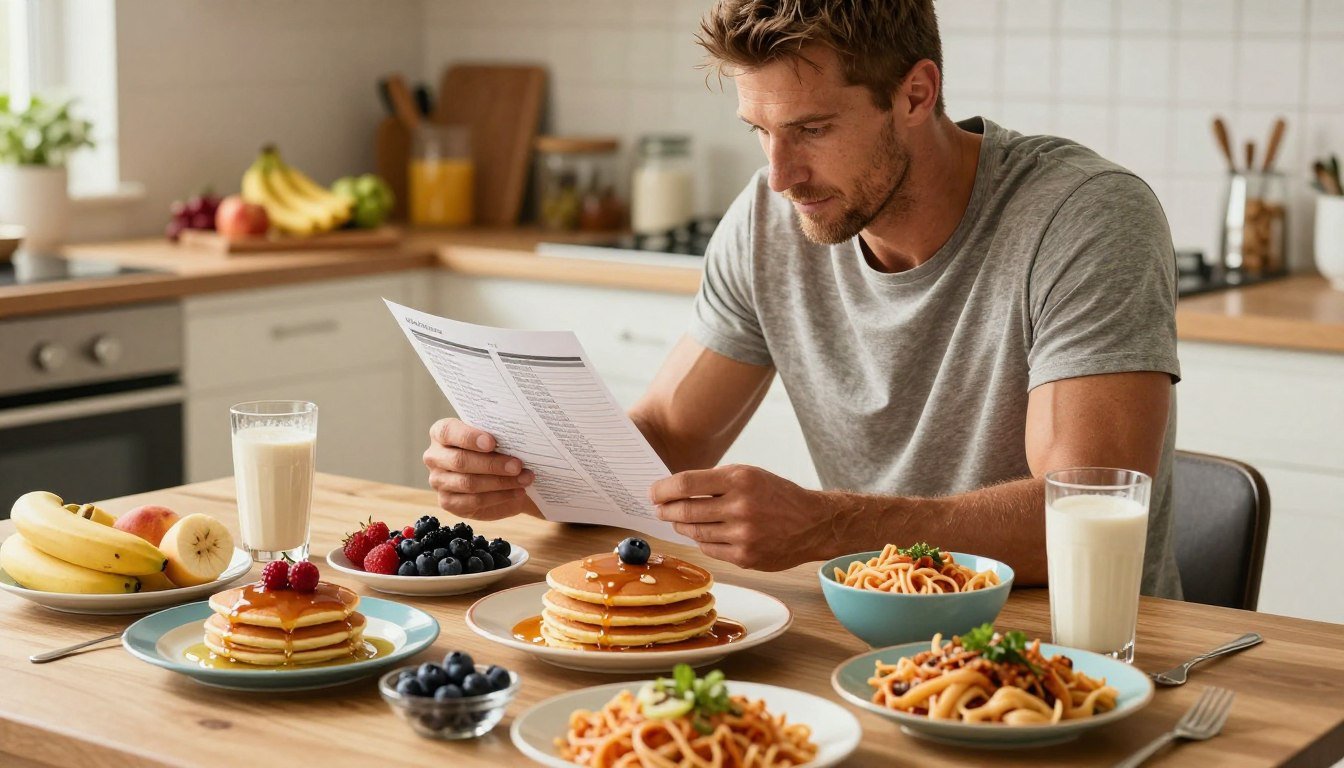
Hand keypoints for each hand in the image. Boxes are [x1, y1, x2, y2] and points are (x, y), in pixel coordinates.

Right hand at [423, 418, 538, 520]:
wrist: (499, 474)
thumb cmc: (495, 449)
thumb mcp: (494, 437)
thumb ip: (496, 436)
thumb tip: (514, 441)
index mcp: (441, 433)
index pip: (448, 432)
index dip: (469, 437)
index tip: (492, 442)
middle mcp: (434, 456)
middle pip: (460, 461)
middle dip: (492, 464)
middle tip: (517, 465)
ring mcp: (438, 481)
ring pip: (468, 483)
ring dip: (500, 482)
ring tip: (524, 479)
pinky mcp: (448, 502)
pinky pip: (474, 501)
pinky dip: (499, 496)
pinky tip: (517, 492)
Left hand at [650, 464, 835, 570]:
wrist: (812, 523)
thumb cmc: (777, 495)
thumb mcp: (749, 475)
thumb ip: (715, 481)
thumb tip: (676, 489)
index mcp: (740, 480)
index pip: (687, 483)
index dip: (663, 489)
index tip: (653, 492)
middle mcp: (741, 507)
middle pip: (686, 510)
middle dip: (666, 509)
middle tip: (658, 508)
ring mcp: (743, 535)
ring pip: (695, 532)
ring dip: (681, 525)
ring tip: (678, 519)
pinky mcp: (745, 557)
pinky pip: (709, 549)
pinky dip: (701, 540)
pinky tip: (702, 533)